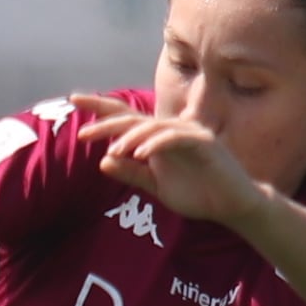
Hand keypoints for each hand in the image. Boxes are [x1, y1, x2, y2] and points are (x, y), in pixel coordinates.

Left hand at [85, 102, 268, 228]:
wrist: (232, 206)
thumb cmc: (198, 194)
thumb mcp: (157, 186)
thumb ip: (132, 173)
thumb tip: (102, 161)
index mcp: (156, 139)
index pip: (125, 118)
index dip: (101, 107)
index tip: (74, 99)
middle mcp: (170, 131)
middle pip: (134, 118)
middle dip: (107, 123)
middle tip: (84, 133)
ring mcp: (188, 134)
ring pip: (153, 126)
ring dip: (131, 138)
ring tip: (115, 151)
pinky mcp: (204, 142)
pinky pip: (175, 138)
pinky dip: (156, 144)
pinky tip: (141, 154)